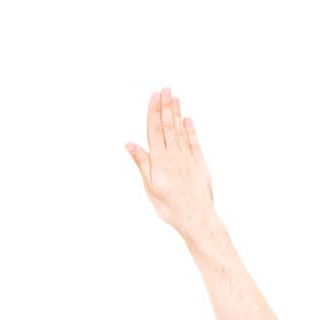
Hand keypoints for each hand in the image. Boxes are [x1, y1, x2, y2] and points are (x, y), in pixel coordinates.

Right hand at [125, 86, 214, 237]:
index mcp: (159, 160)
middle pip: (169, 126)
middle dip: (166, 106)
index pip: (155, 130)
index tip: (154, 96)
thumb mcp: (150, 187)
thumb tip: (130, 143)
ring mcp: (188, 159)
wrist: (197, 219)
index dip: (154, 112)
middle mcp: (174, 156)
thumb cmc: (170, 207)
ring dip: (178, 114)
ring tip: (175, 98)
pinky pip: (194, 143)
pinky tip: (188, 120)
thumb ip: (142, 163)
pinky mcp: (200, 165)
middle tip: (165, 89)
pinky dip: (191, 131)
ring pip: (181, 132)